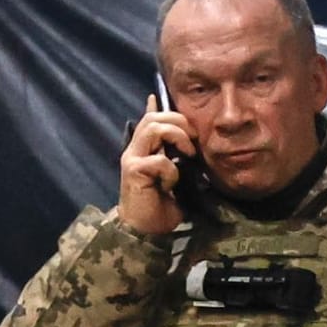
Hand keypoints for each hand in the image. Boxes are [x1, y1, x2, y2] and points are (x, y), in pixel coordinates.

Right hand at [116, 94, 196, 234]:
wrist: (145, 230)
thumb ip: (178, 158)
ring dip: (176, 136)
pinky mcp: (134, 171)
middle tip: (194, 138)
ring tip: (188, 152)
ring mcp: (133, 159)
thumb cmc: (162, 206)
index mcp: (144, 149)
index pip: (149, 119)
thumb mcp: (175, 177)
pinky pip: (159, 160)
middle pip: (154, 118)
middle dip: (178, 121)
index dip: (156, 106)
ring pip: (153, 129)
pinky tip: (171, 184)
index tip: (160, 96)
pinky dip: (171, 170)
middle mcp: (135, 150)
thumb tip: (192, 145)